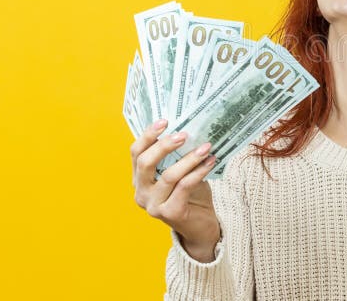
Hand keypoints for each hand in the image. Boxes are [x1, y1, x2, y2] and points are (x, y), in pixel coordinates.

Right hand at [130, 119, 219, 261]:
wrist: (201, 226)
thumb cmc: (191, 195)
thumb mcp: (182, 171)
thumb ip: (179, 156)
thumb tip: (193, 129)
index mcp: (139, 179)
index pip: (136, 152)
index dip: (148, 135)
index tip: (165, 121)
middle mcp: (141, 192)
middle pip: (145, 162)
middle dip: (165, 145)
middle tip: (185, 134)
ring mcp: (153, 205)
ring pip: (169, 175)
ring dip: (190, 158)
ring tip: (206, 147)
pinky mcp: (169, 213)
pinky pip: (184, 186)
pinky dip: (198, 172)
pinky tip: (210, 162)